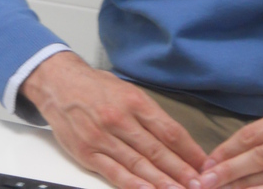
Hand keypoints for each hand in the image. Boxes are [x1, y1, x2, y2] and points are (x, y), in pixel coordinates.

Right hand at [21, 52, 206, 188]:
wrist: (59, 84)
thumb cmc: (96, 87)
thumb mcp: (127, 90)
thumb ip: (148, 113)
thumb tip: (173, 137)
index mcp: (135, 101)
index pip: (169, 130)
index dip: (189, 150)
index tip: (203, 163)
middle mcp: (121, 119)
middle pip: (157, 150)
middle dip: (180, 171)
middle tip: (198, 185)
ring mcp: (103, 137)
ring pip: (138, 165)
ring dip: (161, 182)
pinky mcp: (88, 152)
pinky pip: (114, 172)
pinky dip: (132, 185)